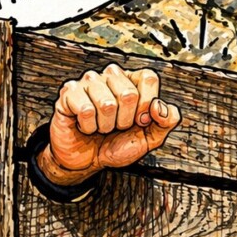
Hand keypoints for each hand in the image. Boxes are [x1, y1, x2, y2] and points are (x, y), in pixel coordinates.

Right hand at [36, 64, 181, 185]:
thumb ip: (166, 122)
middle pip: (129, 93)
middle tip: (117, 126)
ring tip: (101, 126)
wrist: (90, 160)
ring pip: (107, 104)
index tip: (139, 120)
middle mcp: (111, 77)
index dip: (146, 105)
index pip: (148, 78)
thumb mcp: (150, 138)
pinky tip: (86, 126)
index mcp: (132, 81)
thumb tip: (160, 107)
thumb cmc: (117, 144)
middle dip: (125, 120)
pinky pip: (86, 110)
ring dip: (106, 125)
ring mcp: (89, 82)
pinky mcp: (69, 93)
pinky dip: (89, 126)